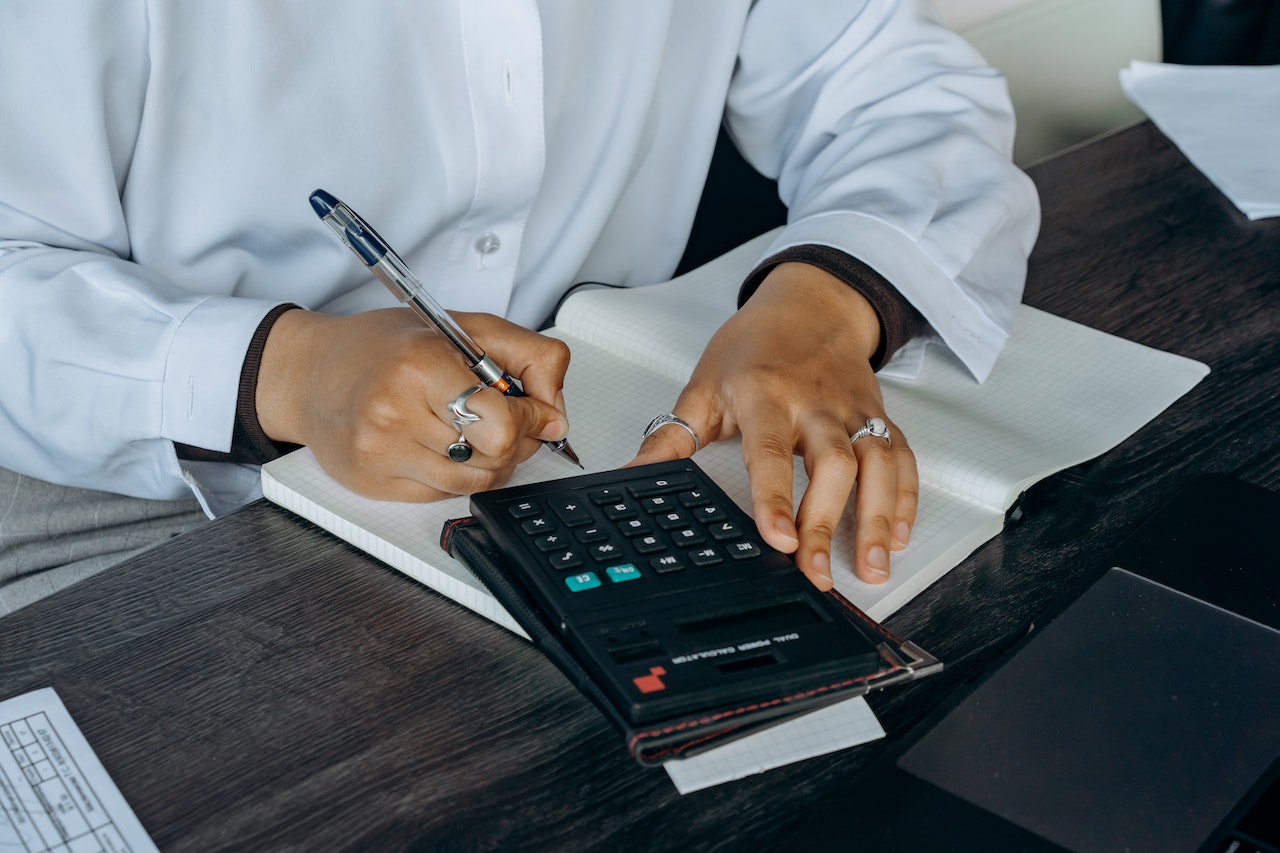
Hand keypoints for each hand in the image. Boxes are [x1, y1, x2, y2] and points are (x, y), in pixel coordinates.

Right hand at [255, 307, 570, 500]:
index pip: (505, 423)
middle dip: (515, 441)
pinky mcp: (372, 484)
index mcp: (421, 365)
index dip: (533, 420)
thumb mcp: (464, 328)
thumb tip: (556, 414)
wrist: (307, 373)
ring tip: (473, 431)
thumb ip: (529, 357)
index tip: (536, 411)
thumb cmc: (383, 348)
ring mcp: (381, 454)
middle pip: (495, 457)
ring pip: (475, 482)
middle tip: (504, 419)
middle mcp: (395, 412)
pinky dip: (457, 474)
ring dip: (490, 462)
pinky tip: (440, 446)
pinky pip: (445, 495)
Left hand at [629, 263, 917, 588]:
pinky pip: (902, 458)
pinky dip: (904, 498)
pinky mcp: (879, 416)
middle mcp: (815, 402)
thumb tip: (630, 475)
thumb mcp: (702, 385)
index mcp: (765, 394)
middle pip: (832, 464)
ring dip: (878, 518)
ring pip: (877, 463)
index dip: (776, 497)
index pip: (771, 451)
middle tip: (818, 572)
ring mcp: (852, 409)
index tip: (778, 538)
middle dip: (826, 522)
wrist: (810, 303)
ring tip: (872, 568)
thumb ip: (671, 438)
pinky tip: (897, 535)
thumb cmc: (753, 345)